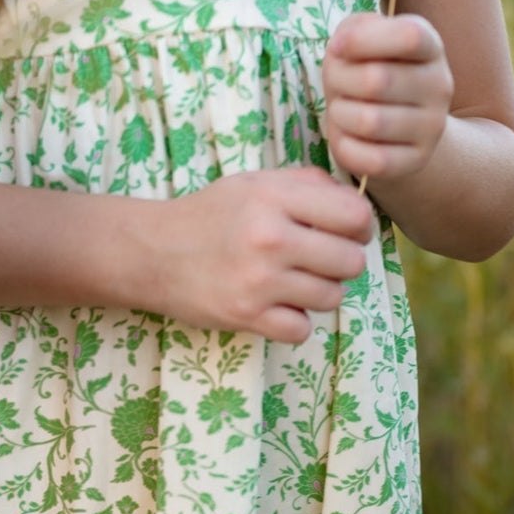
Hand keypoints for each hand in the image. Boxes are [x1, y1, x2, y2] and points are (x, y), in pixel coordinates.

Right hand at [140, 167, 374, 343]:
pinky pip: (302, 330)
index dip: (360, 227)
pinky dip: (295, 322)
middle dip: (343, 263)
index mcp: (275, 198)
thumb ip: (307, 185)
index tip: (347, 233)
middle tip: (320, 262)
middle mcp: (270, 238)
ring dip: (320, 293)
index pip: (356, 216)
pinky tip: (278, 307)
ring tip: (296, 283)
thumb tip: (355, 205)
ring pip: (332, 298)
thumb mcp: (255, 183)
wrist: (152, 252)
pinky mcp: (247, 316)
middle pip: (351, 262)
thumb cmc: (210, 215)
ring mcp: (259, 281)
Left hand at [322, 12, 453, 182]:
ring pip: (370, 122)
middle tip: (337, 85)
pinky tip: (347, 136)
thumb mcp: (364, 38)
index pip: (409, 37)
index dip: (363, 40)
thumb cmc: (370, 70)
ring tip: (342, 110)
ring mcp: (432, 127)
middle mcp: (440, 86)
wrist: (395, 123)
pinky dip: (345, 146)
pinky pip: (370, 159)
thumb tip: (342, 47)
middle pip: (376, 80)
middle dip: (340, 80)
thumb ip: (354, 29)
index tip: (339, 48)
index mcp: (431, 47)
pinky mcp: (416, 161)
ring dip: (340, 114)